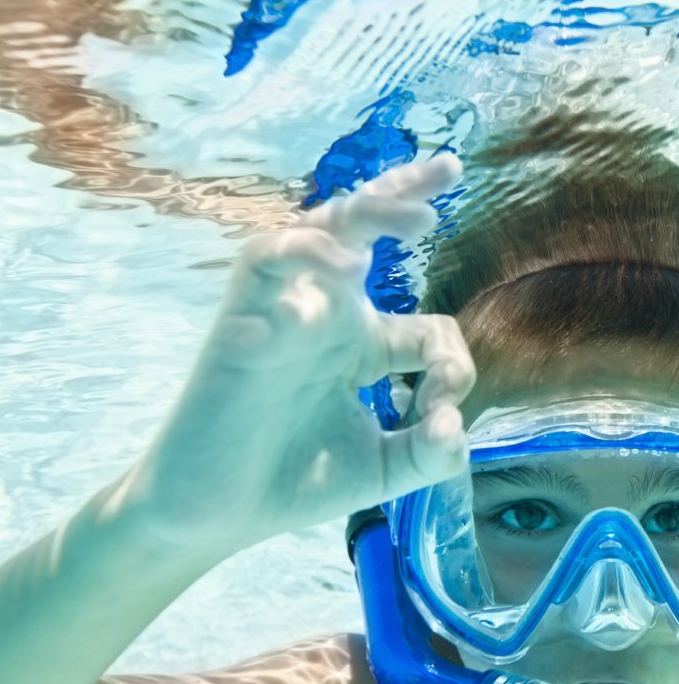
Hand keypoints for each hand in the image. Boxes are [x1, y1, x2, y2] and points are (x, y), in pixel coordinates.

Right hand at [121, 153, 474, 557]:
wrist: (214, 517)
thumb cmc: (292, 484)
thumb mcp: (383, 470)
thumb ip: (430, 452)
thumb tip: (458, 426)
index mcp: (364, 348)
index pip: (429, 328)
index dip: (452, 365)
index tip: (442, 415)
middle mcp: (330, 317)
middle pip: (368, 232)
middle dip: (407, 196)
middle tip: (450, 166)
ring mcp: (288, 311)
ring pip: (324, 227)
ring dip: (373, 210)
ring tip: (422, 219)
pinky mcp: (244, 319)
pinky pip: (268, 259)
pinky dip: (307, 251)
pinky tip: (348, 264)